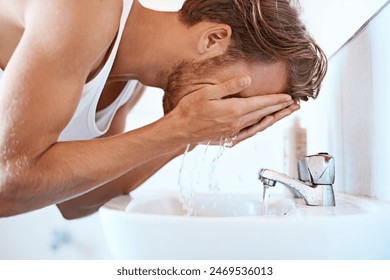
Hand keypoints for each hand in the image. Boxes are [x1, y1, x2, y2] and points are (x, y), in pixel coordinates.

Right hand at [166, 76, 296, 144]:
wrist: (179, 130)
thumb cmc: (190, 109)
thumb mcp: (208, 92)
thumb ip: (229, 86)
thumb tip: (247, 80)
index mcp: (234, 110)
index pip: (261, 104)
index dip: (277, 100)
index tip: (289, 97)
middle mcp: (237, 123)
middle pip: (264, 115)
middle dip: (281, 109)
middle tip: (295, 105)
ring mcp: (233, 133)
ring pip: (259, 125)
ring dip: (274, 118)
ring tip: (285, 114)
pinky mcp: (228, 139)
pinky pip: (250, 133)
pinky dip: (260, 128)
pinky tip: (264, 125)